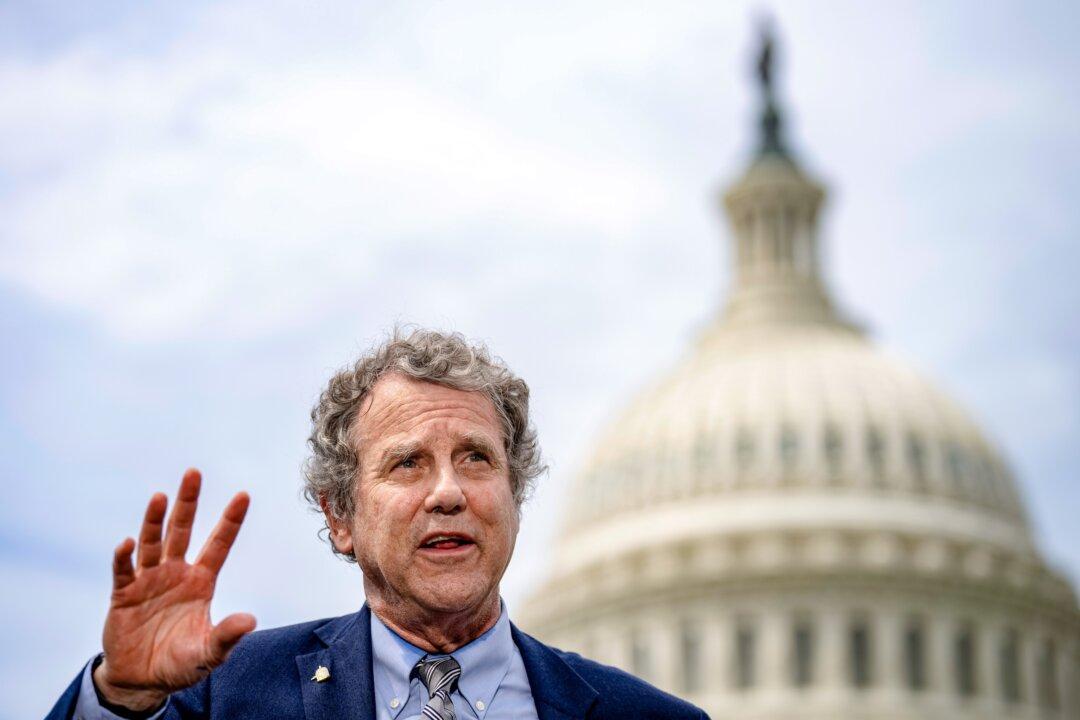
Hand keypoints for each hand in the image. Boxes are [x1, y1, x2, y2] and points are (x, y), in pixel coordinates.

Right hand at [93, 469, 255, 710]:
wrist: (141, 679)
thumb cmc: (180, 663)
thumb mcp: (209, 653)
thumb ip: (226, 636)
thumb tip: (250, 621)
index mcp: (201, 582)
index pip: (219, 544)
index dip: (231, 521)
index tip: (244, 494)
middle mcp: (176, 573)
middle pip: (183, 530)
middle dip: (188, 502)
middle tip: (194, 473)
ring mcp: (149, 580)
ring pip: (152, 543)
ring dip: (155, 520)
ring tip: (160, 496)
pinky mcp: (124, 594)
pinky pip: (123, 571)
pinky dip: (124, 557)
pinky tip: (127, 543)